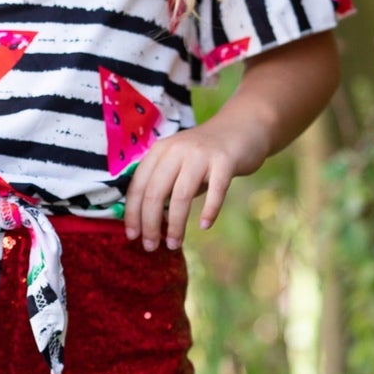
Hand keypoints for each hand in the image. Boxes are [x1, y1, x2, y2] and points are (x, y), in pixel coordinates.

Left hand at [124, 118, 257, 250]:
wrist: (241, 127)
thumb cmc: (205, 154)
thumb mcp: (177, 163)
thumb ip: (164, 185)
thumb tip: (148, 221)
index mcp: (160, 150)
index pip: (138, 185)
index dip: (132, 213)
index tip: (132, 236)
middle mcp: (177, 150)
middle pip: (155, 193)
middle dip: (150, 224)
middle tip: (150, 247)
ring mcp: (201, 154)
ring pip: (181, 196)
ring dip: (176, 225)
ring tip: (173, 244)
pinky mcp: (225, 160)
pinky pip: (215, 190)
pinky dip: (209, 211)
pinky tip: (204, 226)